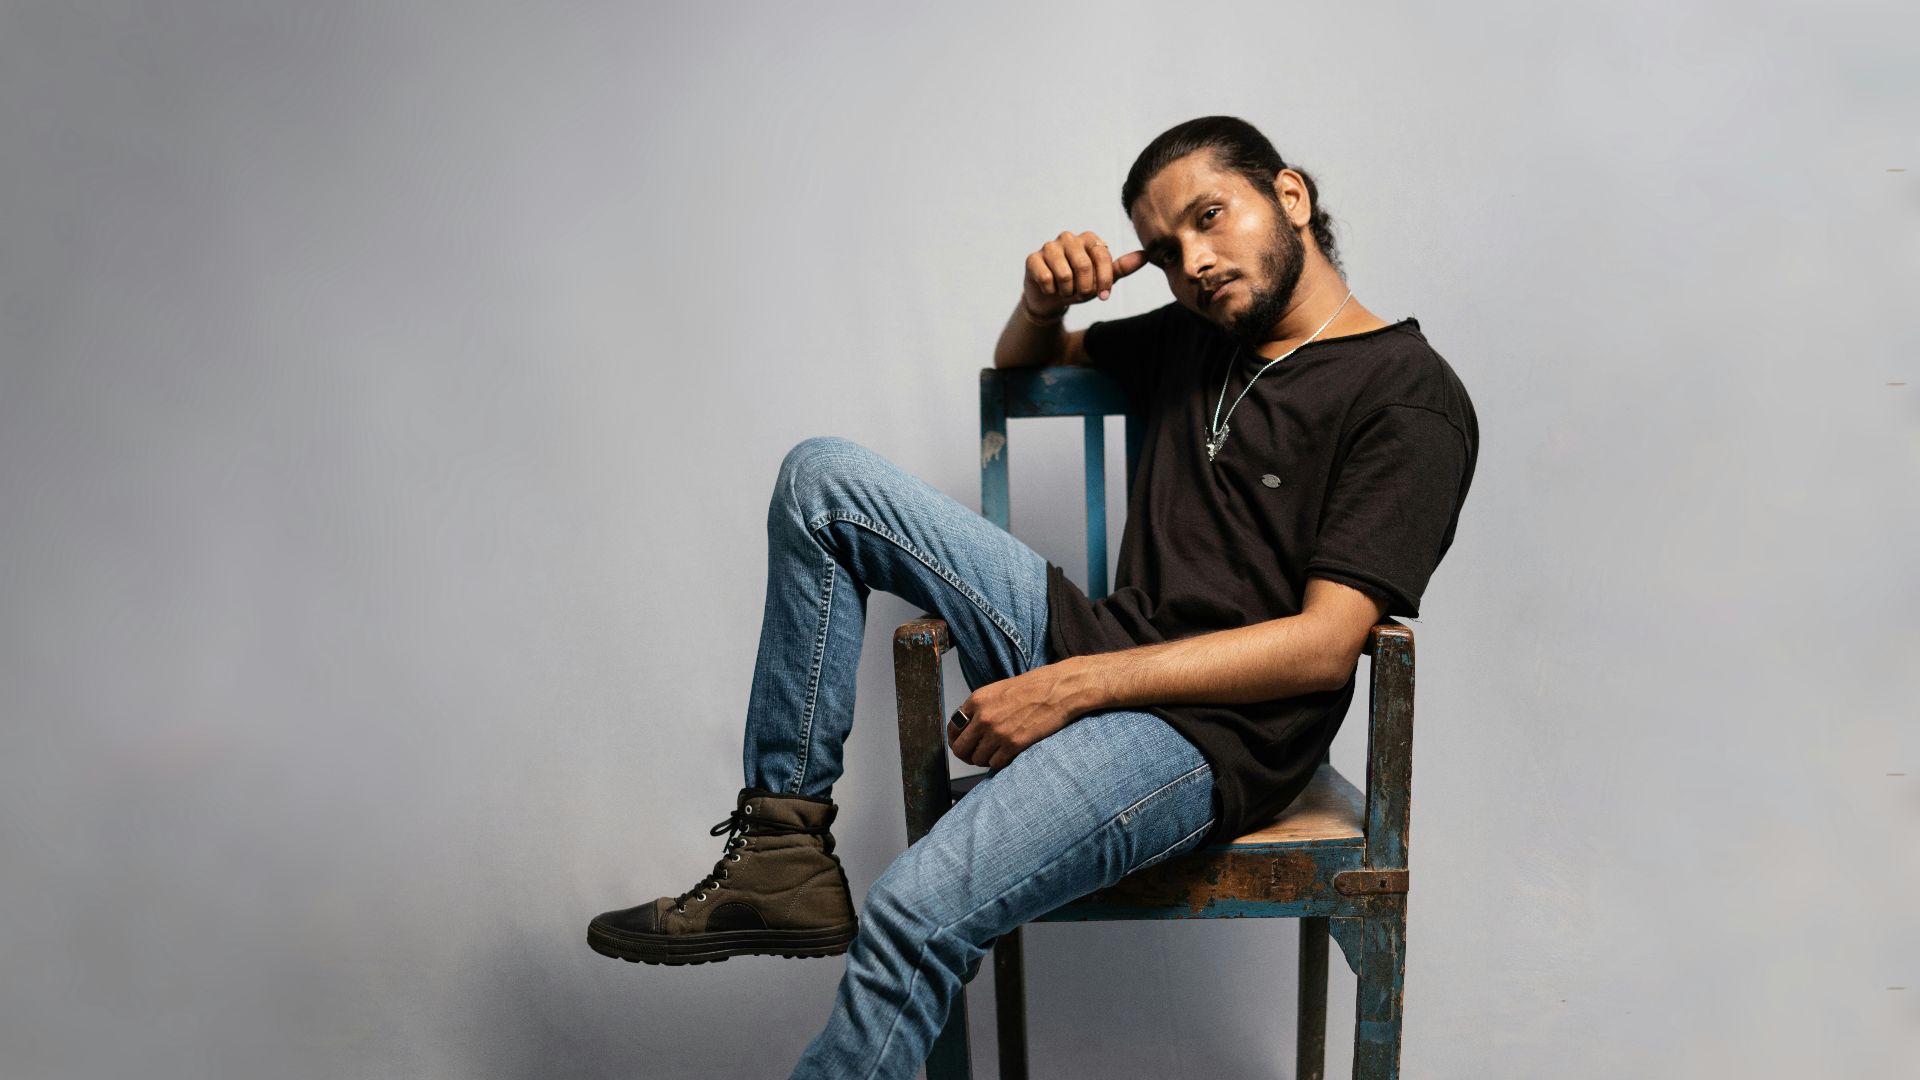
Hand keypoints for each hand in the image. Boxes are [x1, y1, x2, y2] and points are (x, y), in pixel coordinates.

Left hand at [946, 663, 1082, 769]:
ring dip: (985, 759)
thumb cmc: (1033, 688)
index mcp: (977, 700)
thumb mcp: (998, 690)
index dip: (956, 740)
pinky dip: (999, 762)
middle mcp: (983, 717)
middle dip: (967, 755)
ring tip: (996, 752)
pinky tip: (1007, 754)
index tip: (962, 744)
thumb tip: (970, 728)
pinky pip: (996, 763)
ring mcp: (998, 732)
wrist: (1058, 690)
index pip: (953, 728)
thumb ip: (981, 708)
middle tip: (976, 755)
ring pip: (978, 759)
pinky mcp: (1014, 744)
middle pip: (961, 748)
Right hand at [1022, 230, 1146, 320]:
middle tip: (1081, 294)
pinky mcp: (1032, 258)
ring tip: (1065, 290)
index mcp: (1089, 239)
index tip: (1104, 296)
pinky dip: (1051, 290)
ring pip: (1064, 274)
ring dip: (1067, 290)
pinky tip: (1050, 288)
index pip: (1102, 257)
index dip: (1104, 280)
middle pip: (1083, 266)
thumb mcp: (1103, 280)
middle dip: (1085, 288)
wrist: (1052, 299)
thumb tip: (1145, 255)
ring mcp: (1049, 246)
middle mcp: (1068, 237)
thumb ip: (1122, 268)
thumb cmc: (1080, 285)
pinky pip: (1046, 278)